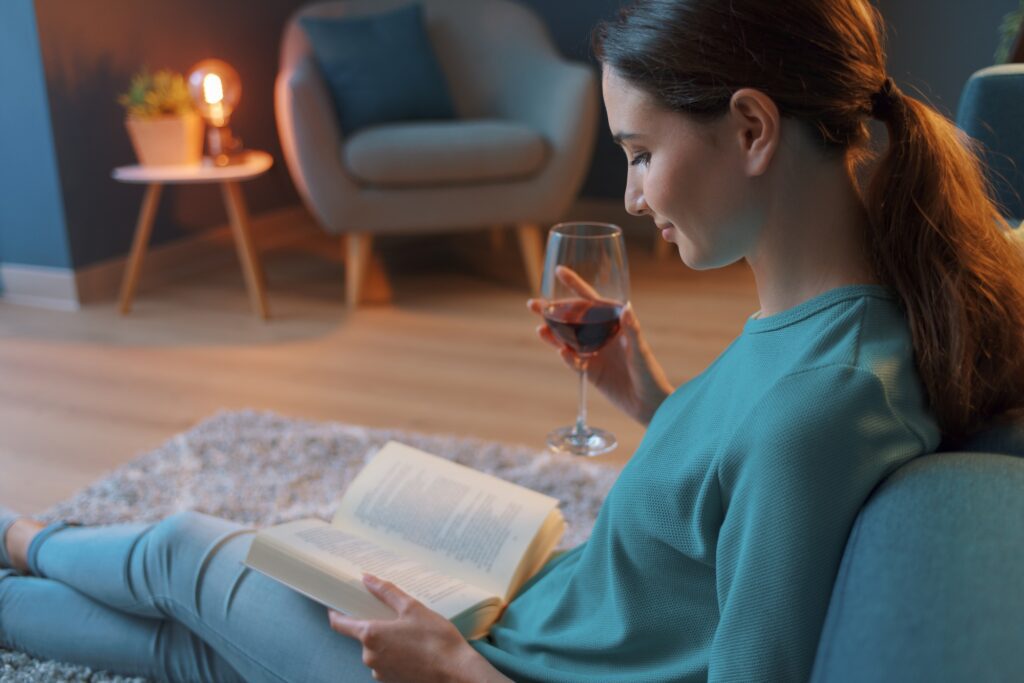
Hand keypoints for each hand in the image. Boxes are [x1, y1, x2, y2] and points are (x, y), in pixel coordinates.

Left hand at [328, 574, 507, 682]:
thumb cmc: (436, 639)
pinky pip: (387, 662)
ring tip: (411, 633)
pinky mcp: (391, 681)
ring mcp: (380, 671)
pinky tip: (414, 648)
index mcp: (371, 635)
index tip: (335, 604)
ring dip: (387, 641)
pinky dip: (395, 654)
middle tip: (395, 615)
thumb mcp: (413, 608)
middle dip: (376, 625)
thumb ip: (386, 593)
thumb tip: (367, 578)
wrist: (455, 672)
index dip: (335, 613)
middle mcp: (370, 656)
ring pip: (376, 650)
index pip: (340, 624)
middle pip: (363, 635)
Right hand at [528, 266, 673, 425]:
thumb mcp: (641, 351)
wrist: (650, 405)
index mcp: (615, 324)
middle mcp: (602, 335)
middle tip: (533, 304)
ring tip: (539, 327)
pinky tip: (560, 351)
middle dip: (553, 311)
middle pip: (573, 319)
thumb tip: (626, 308)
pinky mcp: (590, 372)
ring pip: (568, 339)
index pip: (592, 301)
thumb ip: (632, 330)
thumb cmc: (650, 374)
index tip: (559, 272)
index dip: (575, 286)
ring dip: (552, 333)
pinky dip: (566, 356)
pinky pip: (574, 361)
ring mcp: (594, 353)